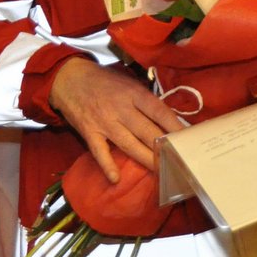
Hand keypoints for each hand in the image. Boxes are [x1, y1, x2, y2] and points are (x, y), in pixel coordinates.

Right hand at [49, 56, 187, 182]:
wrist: (69, 79)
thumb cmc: (105, 81)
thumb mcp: (129, 82)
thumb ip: (145, 100)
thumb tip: (168, 117)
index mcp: (134, 94)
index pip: (159, 111)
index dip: (174, 125)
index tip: (187, 138)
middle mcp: (121, 109)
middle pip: (147, 131)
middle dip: (164, 148)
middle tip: (179, 161)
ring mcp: (105, 123)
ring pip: (129, 144)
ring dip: (145, 159)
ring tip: (161, 171)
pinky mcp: (89, 133)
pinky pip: (100, 152)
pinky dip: (107, 165)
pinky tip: (116, 178)